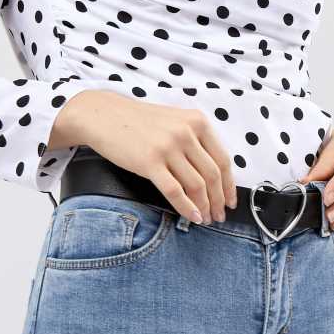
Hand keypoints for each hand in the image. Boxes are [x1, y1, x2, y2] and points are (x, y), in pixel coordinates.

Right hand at [54, 89, 236, 224]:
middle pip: (212, 175)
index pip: (223, 160)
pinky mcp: (150, 162)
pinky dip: (187, 208)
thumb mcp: (174, 122)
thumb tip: (213, 175)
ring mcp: (168, 147)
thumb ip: (195, 141)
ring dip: (205, 207)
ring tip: (206, 218)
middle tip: (219, 216)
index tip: (231, 201)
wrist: (103, 115)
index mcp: (197, 122)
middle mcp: (186, 133)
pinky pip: (175, 191)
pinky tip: (193, 217)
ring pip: (196, 185)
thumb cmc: (138, 122)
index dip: (229, 186)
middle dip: (219, 201)